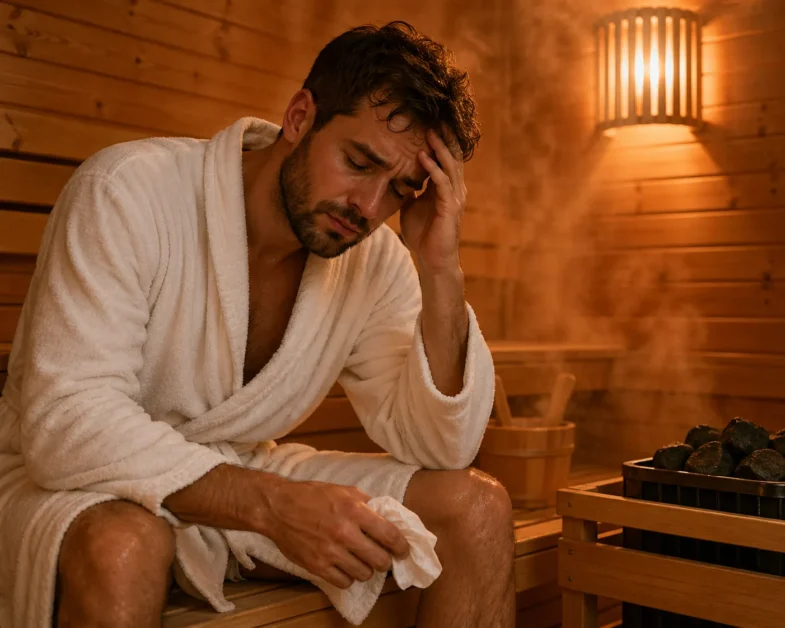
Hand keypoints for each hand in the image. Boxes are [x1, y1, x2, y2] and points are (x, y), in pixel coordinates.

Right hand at [261, 479, 409, 588]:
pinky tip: (345, 566)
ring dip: (366, 569)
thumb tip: (389, 517)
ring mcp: (330, 552)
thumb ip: (367, 503)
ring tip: (361, 560)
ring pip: (364, 574)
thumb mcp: (344, 490)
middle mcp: (344, 532)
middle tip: (381, 556)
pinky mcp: (317, 566)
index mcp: (354, 510)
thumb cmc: (312, 496)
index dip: (401, 546)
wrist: (278, 507)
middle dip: (385, 560)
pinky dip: (348, 577)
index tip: (403, 550)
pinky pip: (345, 582)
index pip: (390, 535)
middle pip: (380, 560)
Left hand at [400, 126, 466, 274]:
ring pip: (450, 167)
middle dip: (443, 139)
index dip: (438, 142)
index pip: (444, 159)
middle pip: (452, 157)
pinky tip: (423, 158)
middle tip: (433, 118)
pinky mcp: (450, 208)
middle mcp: (454, 189)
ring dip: (439, 149)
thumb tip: (395, 178)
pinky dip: (433, 169)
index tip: (427, 124)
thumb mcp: (411, 207)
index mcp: (445, 188)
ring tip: (429, 133)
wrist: (432, 260)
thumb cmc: (423, 235)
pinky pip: (443, 183)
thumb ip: (408, 191)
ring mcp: (454, 198)